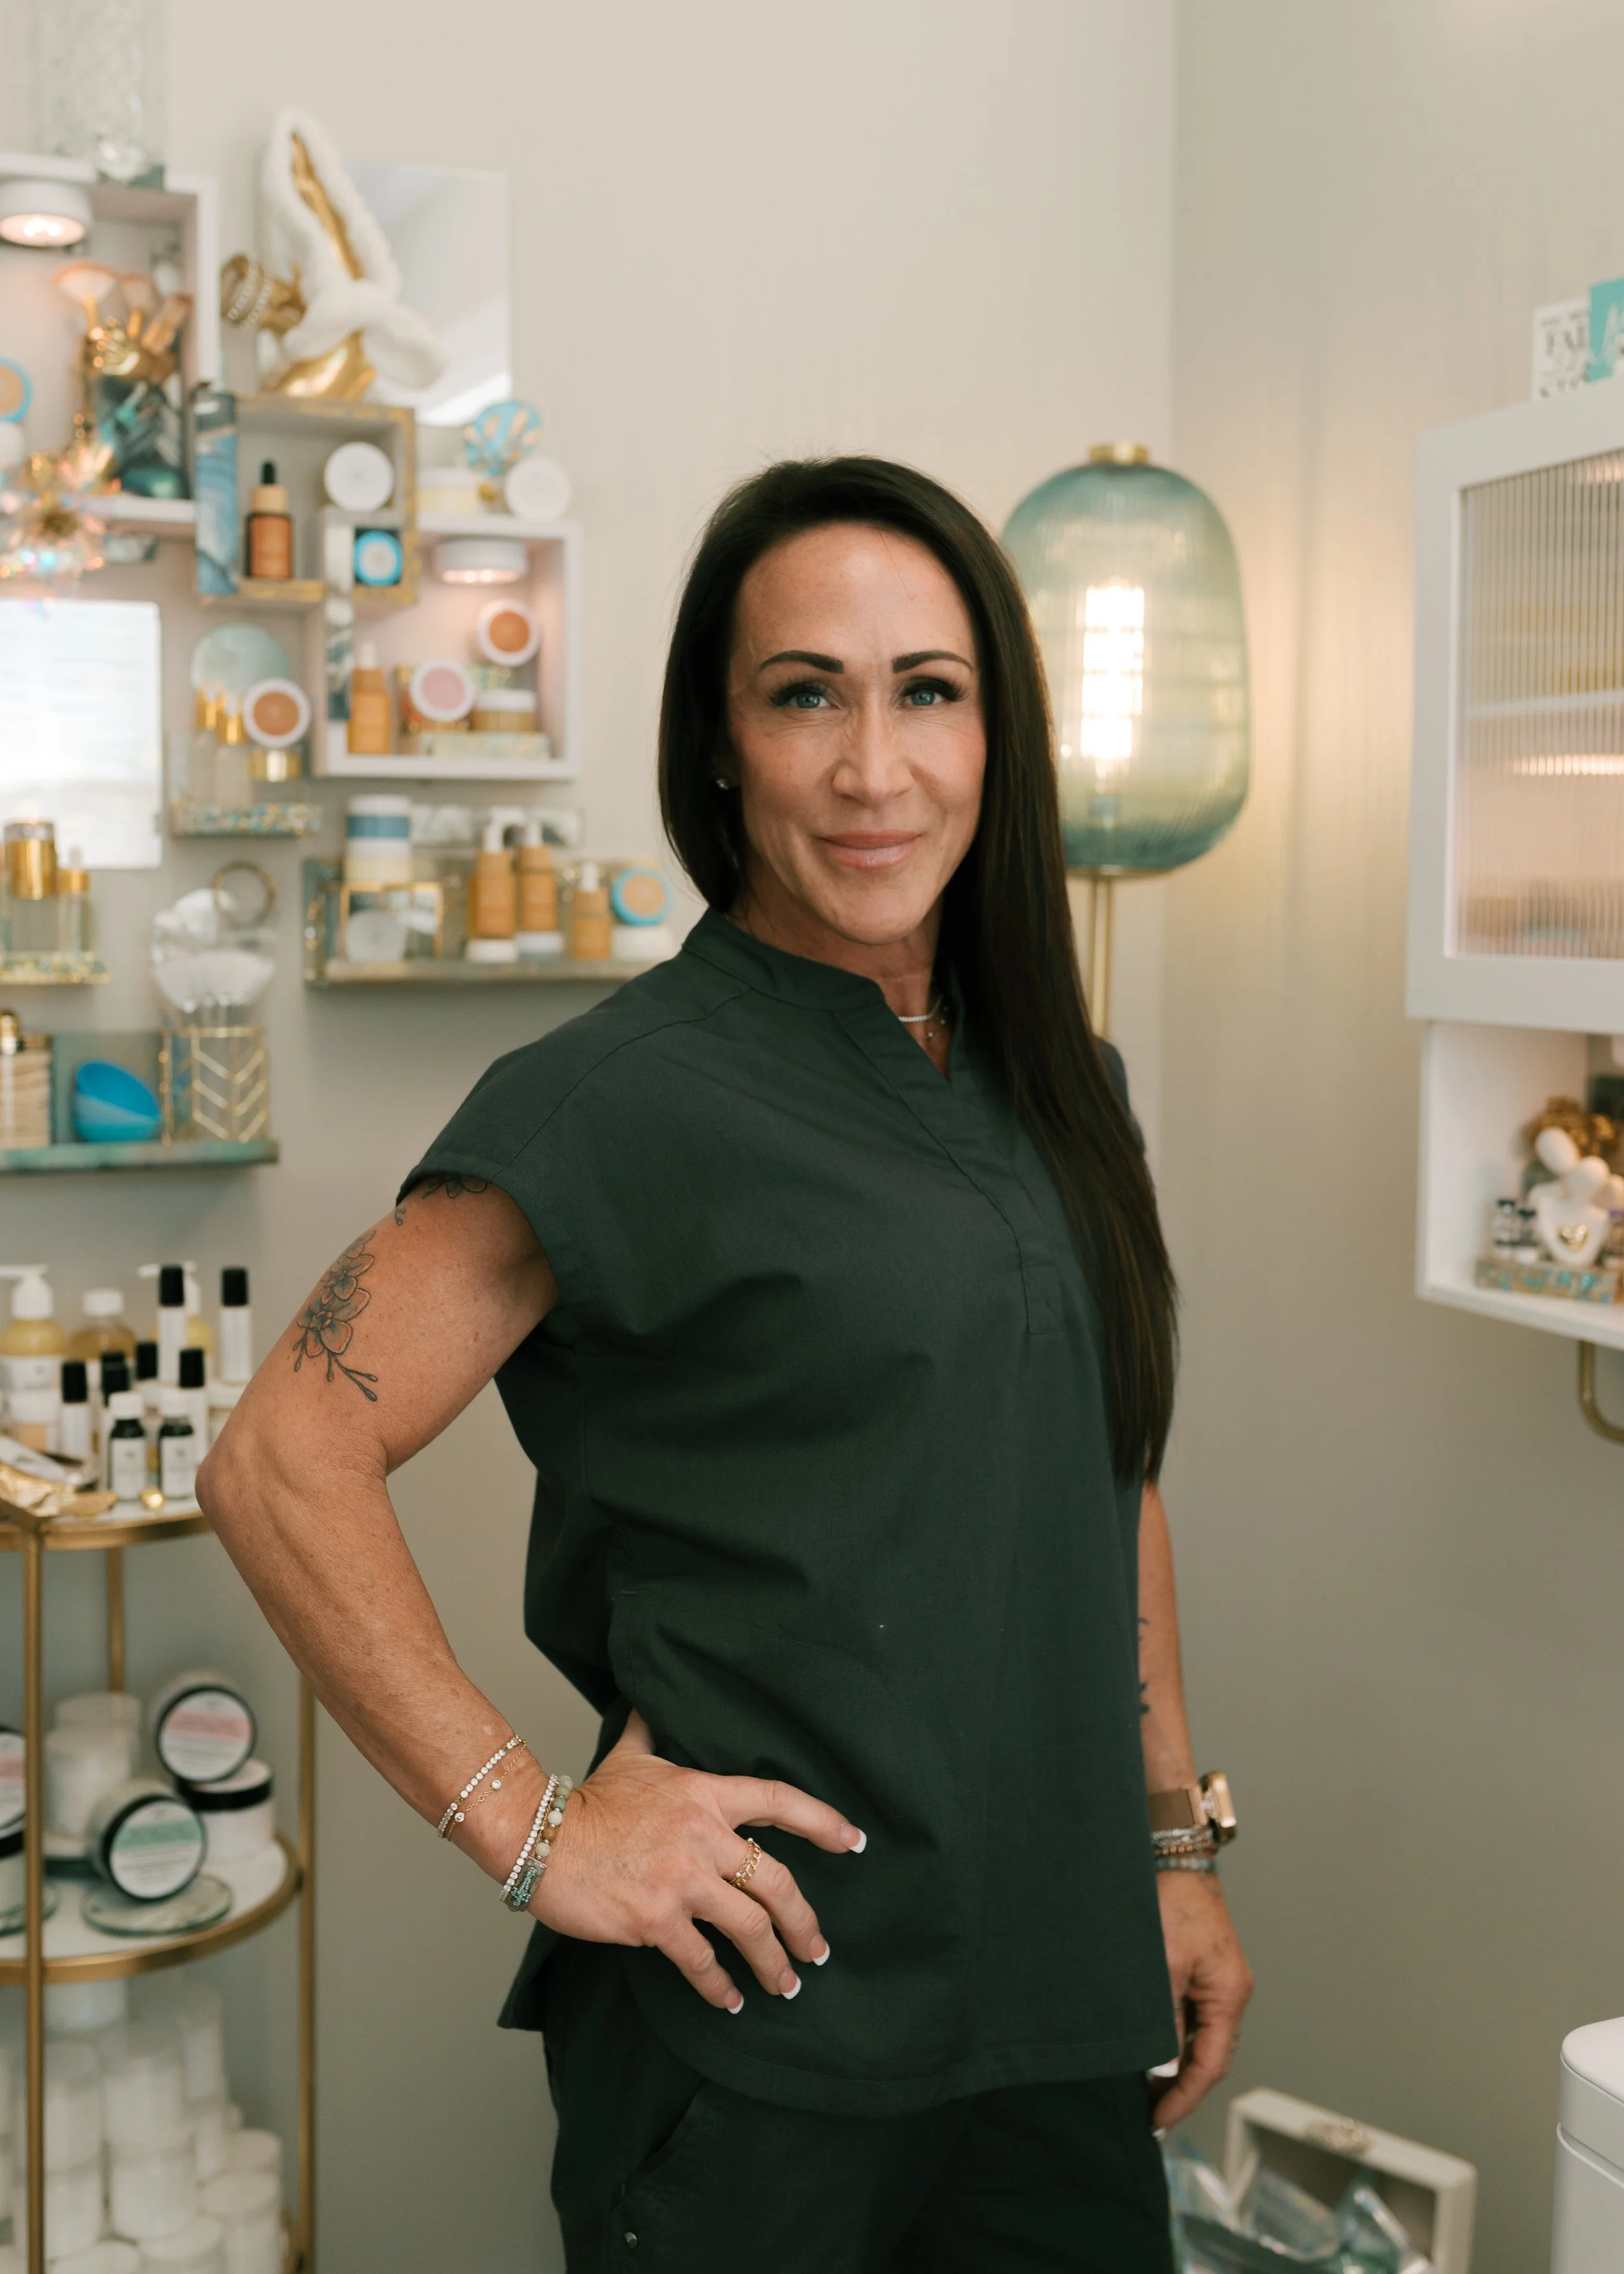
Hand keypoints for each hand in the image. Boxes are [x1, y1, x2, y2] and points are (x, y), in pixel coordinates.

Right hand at [532, 1710, 864, 2012]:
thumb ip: (650, 1735)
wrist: (539, 1835)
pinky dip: (720, 1987)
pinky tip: (730, 2000)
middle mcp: (703, 1836)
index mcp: (704, 1794)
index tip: (855, 1843)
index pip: (779, 1802)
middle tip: (818, 1950)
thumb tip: (651, 1702)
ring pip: (750, 1928)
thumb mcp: (628, 1758)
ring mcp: (682, 1880)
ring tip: (785, 1985)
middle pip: (778, 1882)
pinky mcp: (656, 1920)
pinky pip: (702, 1961)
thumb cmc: (587, 1801)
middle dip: (805, 1923)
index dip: (823, 1822)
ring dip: (774, 1964)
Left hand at [1152, 1869, 1252, 2128]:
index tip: (1158, 2119)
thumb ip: (1165, 2018)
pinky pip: (1191, 2016)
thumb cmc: (1171, 1901)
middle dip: (1180, 2087)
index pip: (1210, 2064)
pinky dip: (1173, 2037)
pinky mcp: (1201, 1970)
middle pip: (1210, 2055)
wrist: (1172, 1856)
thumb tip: (1160, 2063)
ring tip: (1143, 2086)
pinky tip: (1149, 2046)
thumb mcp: (1163, 1966)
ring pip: (1199, 2037)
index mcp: (1228, 1993)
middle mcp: (1229, 1992)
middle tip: (1147, 2110)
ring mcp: (1217, 1981)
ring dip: (1175, 2063)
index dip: (1184, 2097)